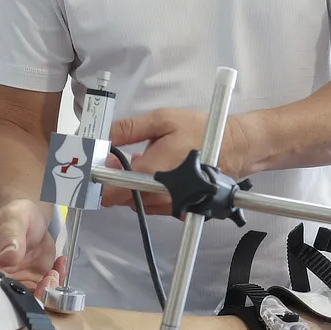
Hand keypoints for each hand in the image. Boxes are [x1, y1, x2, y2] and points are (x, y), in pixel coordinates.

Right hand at [0, 198, 64, 295]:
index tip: (27, 288)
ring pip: (34, 299)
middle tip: (49, 279)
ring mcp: (19, 282)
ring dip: (49, 290)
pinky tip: (60, 263)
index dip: (9, 299)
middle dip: (35, 298)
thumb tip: (8, 258)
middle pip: (14, 303)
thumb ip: (9, 239)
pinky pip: (48, 288)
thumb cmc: (11, 216)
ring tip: (54, 271)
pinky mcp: (36, 280)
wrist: (27, 214)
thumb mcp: (9, 223)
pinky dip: (58, 279)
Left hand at [102, 109, 250, 214]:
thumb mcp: (162, 120)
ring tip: (139, 161)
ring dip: (129, 186)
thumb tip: (100, 138)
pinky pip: (150, 204)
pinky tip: (154, 172)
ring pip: (134, 202)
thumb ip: (128, 130)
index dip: (97, 180)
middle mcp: (159, 196)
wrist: (235, 147)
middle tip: (118, 157)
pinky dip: (145, 191)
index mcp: (151, 174)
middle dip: (113, 179)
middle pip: (120, 198)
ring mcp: (170, 206)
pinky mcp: (178, 209)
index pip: (110, 191)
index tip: (95, 164)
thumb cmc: (199, 130)